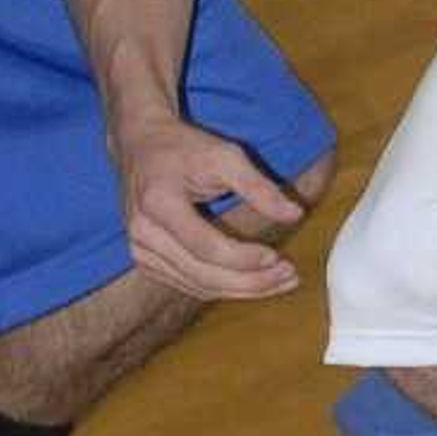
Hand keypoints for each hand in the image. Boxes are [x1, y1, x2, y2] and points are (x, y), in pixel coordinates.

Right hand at [120, 113, 305, 301]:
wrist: (140, 145)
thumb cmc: (183, 147)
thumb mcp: (224, 155)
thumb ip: (259, 187)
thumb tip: (295, 214)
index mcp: (159, 204)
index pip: (206, 247)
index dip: (244, 258)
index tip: (277, 257)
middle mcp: (143, 234)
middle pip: (203, 275)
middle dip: (251, 281)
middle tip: (289, 276)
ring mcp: (140, 252)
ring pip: (198, 286)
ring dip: (242, 290)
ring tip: (280, 281)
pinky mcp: (146, 261)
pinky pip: (190, 284)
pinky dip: (223, 287)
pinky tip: (252, 281)